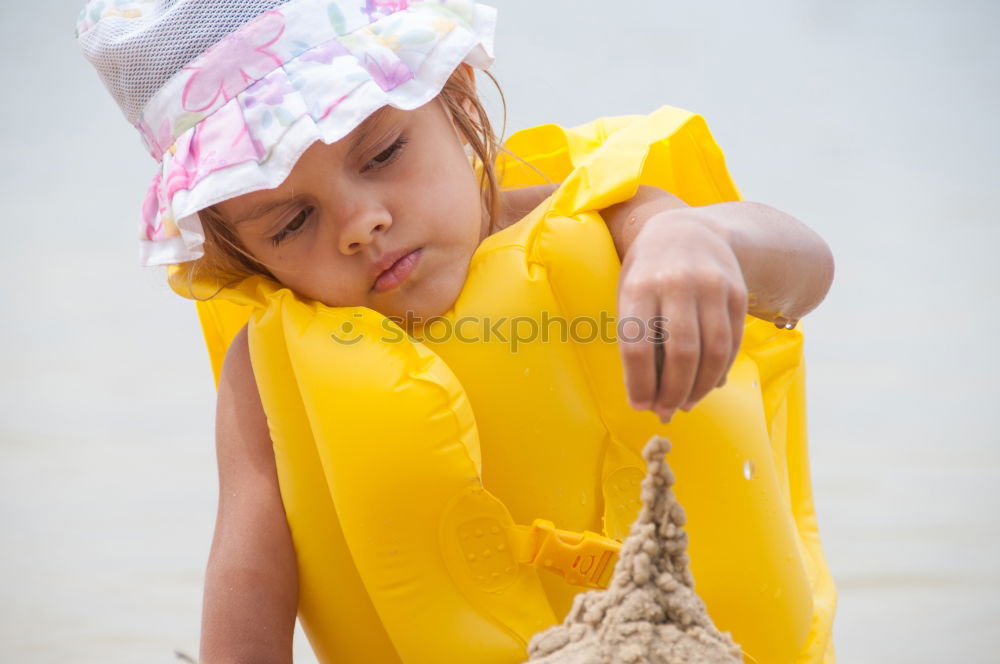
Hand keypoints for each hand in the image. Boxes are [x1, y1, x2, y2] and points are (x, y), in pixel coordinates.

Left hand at [616, 209, 747, 421]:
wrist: (686, 230)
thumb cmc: (648, 273)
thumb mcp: (631, 296)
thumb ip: (638, 342)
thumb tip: (650, 397)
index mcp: (640, 286)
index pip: (638, 346)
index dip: (639, 383)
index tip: (639, 405)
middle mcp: (677, 284)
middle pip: (681, 354)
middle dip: (672, 392)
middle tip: (665, 410)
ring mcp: (711, 287)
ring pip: (713, 352)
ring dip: (700, 387)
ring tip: (686, 403)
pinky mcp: (736, 292)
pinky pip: (733, 342)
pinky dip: (721, 370)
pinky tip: (707, 384)